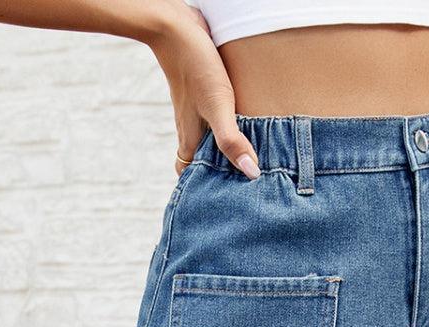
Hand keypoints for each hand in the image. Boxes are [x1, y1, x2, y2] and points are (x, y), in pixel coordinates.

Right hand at [150, 3, 260, 177]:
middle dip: (218, 172)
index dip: (201, 188)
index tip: (222, 198)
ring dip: (225, 148)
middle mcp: (191, 128)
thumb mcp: (218, 107)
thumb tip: (251, 173)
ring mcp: (196, 111)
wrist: (177, 27)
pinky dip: (228, 126)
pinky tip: (246, 124)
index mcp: (190, 138)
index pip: (188, 173)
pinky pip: (215, 117)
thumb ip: (231, 141)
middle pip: (201, 158)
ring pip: (208, 138)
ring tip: (251, 157)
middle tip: (244, 182)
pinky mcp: (204, 94)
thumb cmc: (196, 68)